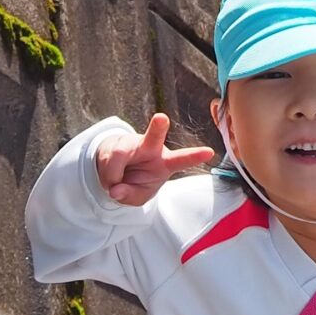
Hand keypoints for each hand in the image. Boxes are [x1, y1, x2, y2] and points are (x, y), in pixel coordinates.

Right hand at [95, 113, 213, 204]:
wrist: (117, 172)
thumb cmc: (136, 182)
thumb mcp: (138, 197)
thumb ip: (130, 196)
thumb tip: (114, 189)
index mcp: (165, 162)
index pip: (182, 159)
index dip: (194, 156)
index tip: (209, 152)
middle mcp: (150, 148)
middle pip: (154, 137)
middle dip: (157, 128)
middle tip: (162, 118)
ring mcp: (131, 144)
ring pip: (118, 156)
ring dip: (113, 176)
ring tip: (116, 183)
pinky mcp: (114, 143)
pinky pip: (106, 161)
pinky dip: (106, 175)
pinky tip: (110, 176)